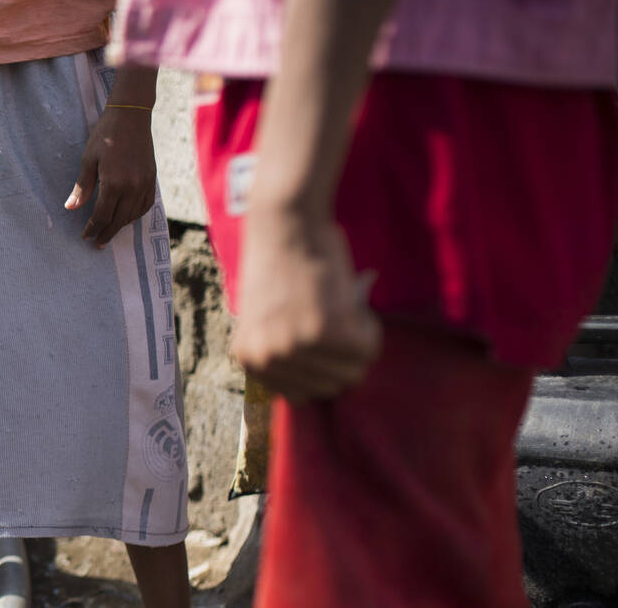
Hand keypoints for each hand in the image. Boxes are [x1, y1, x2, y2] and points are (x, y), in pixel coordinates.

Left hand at [66, 106, 157, 247]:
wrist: (131, 117)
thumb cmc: (105, 135)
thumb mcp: (88, 160)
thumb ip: (82, 187)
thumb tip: (70, 208)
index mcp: (114, 183)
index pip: (102, 216)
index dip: (92, 229)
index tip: (85, 236)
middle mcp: (132, 188)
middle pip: (119, 220)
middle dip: (106, 233)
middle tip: (97, 243)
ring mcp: (145, 184)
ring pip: (133, 215)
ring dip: (121, 226)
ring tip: (109, 232)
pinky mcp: (152, 180)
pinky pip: (146, 205)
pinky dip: (136, 215)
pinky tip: (127, 217)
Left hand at [230, 210, 381, 402]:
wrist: (285, 222)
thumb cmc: (281, 263)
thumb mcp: (271, 318)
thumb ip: (291, 354)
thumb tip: (336, 384)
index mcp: (248, 361)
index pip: (302, 395)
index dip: (320, 364)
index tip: (317, 332)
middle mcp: (266, 360)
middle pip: (331, 388)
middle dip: (341, 354)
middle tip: (332, 312)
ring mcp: (293, 349)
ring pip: (354, 371)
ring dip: (357, 339)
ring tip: (339, 304)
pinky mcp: (323, 332)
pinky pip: (367, 348)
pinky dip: (369, 324)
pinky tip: (349, 299)